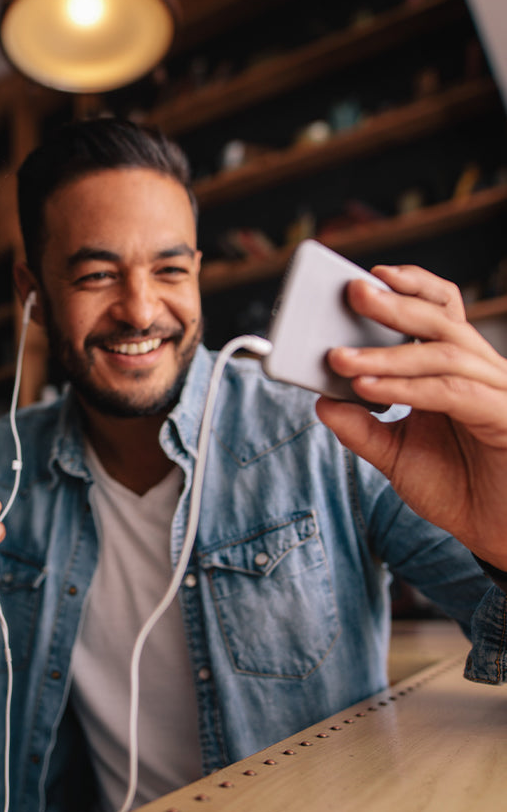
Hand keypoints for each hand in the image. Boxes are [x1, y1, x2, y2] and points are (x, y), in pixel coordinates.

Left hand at [316, 264, 506, 568]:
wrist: (500, 535)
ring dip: (386, 354)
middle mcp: (480, 373)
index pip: (439, 312)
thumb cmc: (459, 489)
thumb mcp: (396, 456)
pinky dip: (407, 387)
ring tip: (340, 357)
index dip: (410, 287)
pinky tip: (369, 388)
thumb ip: (362, 429)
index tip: (365, 277)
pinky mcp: (502, 416)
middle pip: (441, 319)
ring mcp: (496, 391)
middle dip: (394, 303)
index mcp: (456, 371)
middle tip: (351, 292)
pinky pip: (451, 391)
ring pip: (443, 353)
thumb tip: (321, 400)